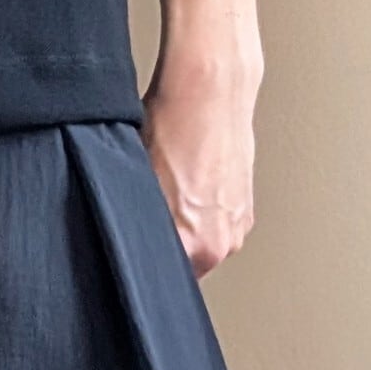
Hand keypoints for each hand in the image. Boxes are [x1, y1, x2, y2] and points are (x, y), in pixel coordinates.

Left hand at [139, 51, 260, 279]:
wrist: (210, 90)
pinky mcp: (246, 206)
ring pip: (201, 244)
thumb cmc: (172, 127)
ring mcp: (238, 224)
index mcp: (196, 247)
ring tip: (171, 193)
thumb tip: (124, 239)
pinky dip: (202, 211)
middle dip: (163, 246)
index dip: (141, 263)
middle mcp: (223, 242)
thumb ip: (134, 226)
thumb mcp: (135, 184)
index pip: (160, 279)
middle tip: (145, 216)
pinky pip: (216, 223)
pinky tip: (188, 183)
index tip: (132, 250)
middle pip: (184, 266)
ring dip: (185, 229)